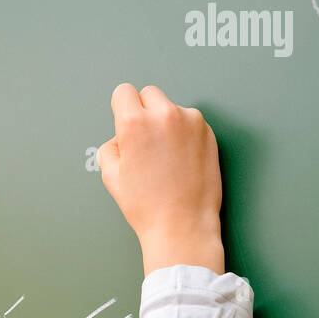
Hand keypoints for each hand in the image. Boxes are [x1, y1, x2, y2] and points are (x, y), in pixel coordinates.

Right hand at [97, 83, 224, 275]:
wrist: (182, 225)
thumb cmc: (147, 206)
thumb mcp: (111, 177)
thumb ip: (111, 147)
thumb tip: (121, 139)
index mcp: (134, 123)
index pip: (124, 92)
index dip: (122, 109)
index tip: (126, 123)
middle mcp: (163, 114)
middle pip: (149, 94)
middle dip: (144, 112)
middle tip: (145, 143)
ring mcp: (189, 120)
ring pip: (171, 108)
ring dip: (166, 123)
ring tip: (165, 158)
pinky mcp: (207, 131)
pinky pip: (190, 122)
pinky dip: (184, 134)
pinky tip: (180, 161)